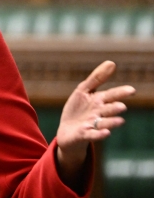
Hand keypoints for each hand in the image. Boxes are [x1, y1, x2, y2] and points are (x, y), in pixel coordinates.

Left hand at [56, 60, 134, 180]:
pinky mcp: (84, 134)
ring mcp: (93, 125)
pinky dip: (99, 134)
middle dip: (115, 108)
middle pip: (109, 110)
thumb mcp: (83, 91)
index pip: (112, 95)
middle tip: (121, 106)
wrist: (67, 131)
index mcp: (99, 101)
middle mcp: (99, 113)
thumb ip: (97, 78)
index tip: (131, 90)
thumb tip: (112, 62)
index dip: (121, 93)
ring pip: (104, 123)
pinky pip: (93, 135)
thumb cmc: (77, 110)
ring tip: (120, 121)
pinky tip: (106, 133)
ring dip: (112, 122)